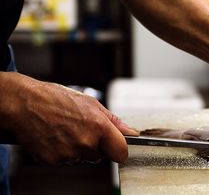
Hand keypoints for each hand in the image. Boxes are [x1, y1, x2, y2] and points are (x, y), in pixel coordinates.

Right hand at [0, 72, 137, 164]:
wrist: (25, 103)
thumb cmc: (57, 99)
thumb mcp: (91, 103)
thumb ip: (114, 121)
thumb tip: (132, 132)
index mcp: (99, 126)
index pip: (121, 151)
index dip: (119, 150)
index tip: (116, 147)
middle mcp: (85, 141)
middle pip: (100, 156)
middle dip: (94, 146)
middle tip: (80, 129)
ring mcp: (68, 153)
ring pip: (82, 158)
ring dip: (77, 149)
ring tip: (65, 130)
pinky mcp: (52, 160)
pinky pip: (64, 161)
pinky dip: (61, 152)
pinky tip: (55, 137)